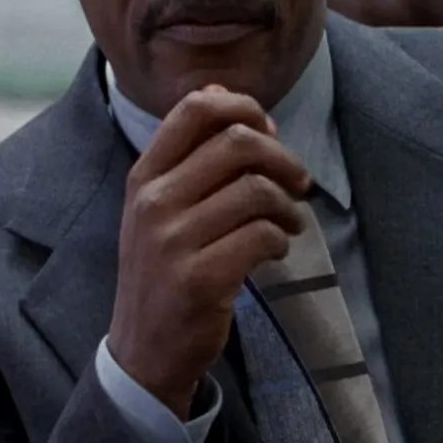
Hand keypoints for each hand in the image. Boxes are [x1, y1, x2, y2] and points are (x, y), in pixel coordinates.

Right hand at [108, 86, 309, 418]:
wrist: (144, 351)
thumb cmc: (162, 270)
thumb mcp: (159, 208)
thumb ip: (188, 154)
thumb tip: (219, 91)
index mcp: (144, 177)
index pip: (195, 109)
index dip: (244, 108)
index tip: (268, 133)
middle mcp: (153, 202)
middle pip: (238, 143)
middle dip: (283, 158)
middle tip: (298, 182)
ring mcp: (174, 241)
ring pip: (257, 190)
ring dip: (288, 205)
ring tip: (290, 222)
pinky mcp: (201, 279)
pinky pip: (263, 236)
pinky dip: (281, 240)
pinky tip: (274, 251)